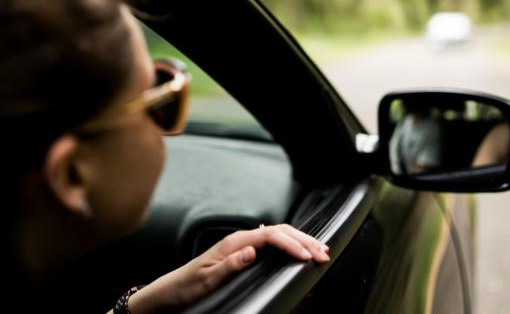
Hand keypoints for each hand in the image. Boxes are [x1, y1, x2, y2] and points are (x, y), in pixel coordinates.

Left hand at [126, 224, 329, 312]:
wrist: (172, 291)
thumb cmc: (188, 286)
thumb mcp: (208, 279)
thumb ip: (230, 264)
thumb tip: (252, 251)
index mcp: (235, 242)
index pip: (271, 235)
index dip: (292, 244)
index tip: (306, 256)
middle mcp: (241, 239)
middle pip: (280, 231)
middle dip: (304, 240)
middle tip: (324, 252)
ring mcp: (244, 245)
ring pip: (279, 235)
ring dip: (301, 241)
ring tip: (319, 249)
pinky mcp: (245, 253)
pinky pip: (273, 243)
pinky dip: (291, 245)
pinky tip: (300, 251)